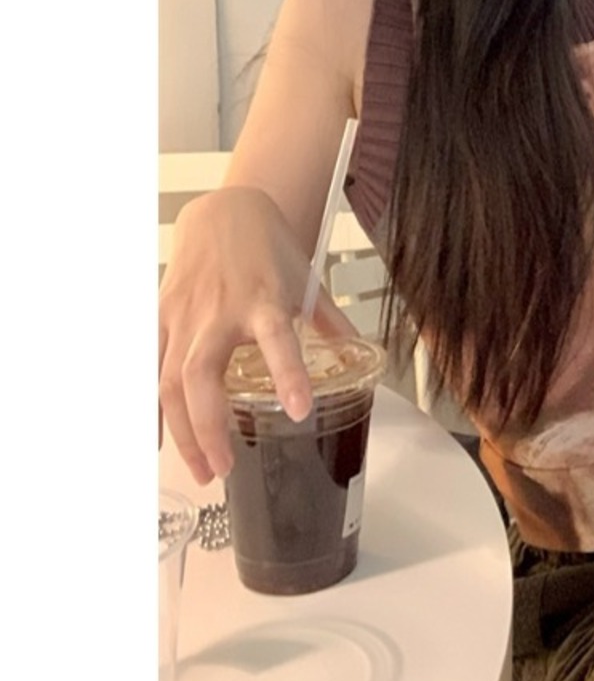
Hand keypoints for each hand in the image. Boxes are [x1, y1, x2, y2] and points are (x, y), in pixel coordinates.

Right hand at [158, 186, 355, 484]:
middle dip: (209, 427)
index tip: (299, 410)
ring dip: (182, 431)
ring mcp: (184, 316)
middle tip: (224, 469)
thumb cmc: (268, 247)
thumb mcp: (306, 280)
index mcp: (264, 299)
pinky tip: (158, 444)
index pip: (278, 339)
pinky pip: (149, 368)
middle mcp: (219, 311)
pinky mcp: (161, 317)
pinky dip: (152, 408)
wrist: (225, 210)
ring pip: (169, 381)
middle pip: (200, 376)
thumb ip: (329, 323)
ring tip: (202, 470)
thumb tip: (357, 354)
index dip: (288, 374)